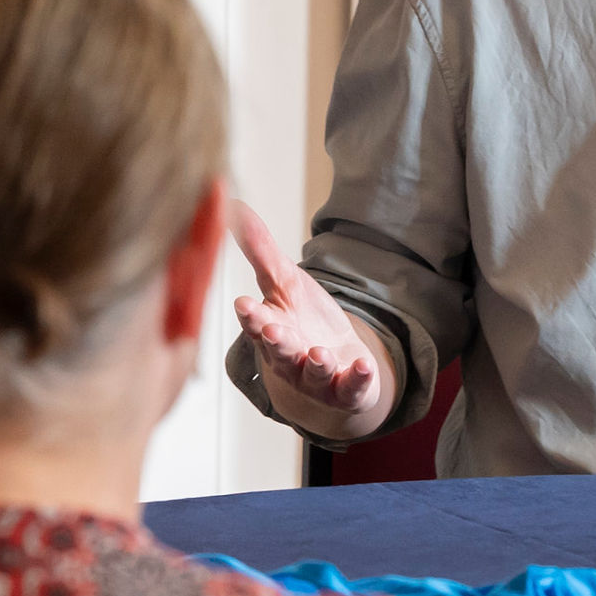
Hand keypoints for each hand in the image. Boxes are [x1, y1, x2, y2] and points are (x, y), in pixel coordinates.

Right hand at [228, 198, 394, 438]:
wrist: (333, 367)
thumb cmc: (302, 320)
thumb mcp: (284, 280)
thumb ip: (259, 248)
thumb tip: (232, 205)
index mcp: (271, 329)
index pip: (256, 322)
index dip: (250, 316)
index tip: (243, 304)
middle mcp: (289, 358)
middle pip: (280, 351)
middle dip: (277, 342)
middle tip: (272, 331)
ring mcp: (317, 378)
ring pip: (313, 374)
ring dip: (316, 365)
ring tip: (319, 354)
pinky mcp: (346, 390)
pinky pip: (351, 388)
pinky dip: (357, 379)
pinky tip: (363, 366)